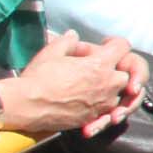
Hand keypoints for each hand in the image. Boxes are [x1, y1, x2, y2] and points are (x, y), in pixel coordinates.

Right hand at [0, 32, 146, 136]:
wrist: (27, 106)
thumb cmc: (38, 77)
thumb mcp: (52, 52)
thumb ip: (68, 41)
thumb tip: (73, 35)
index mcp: (101, 64)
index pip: (123, 47)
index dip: (114, 43)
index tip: (106, 44)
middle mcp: (108, 84)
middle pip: (125, 72)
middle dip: (114, 68)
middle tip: (96, 67)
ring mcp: (103, 103)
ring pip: (118, 93)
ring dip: (109, 88)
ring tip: (88, 84)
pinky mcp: (94, 117)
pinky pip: (107, 109)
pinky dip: (101, 103)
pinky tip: (84, 99)